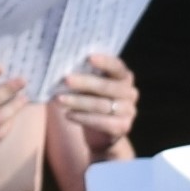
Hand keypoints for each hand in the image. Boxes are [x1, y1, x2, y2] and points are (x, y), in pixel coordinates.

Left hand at [49, 48, 140, 162]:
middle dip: (85, 82)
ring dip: (78, 101)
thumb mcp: (90, 87)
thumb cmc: (91, 100)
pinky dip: (82, 118)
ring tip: (59, 99)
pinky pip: (101, 122)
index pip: (117, 67)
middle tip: (65, 79)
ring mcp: (128, 111)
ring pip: (101, 105)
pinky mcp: (122, 127)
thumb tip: (62, 66)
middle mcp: (130, 93)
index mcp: (124, 77)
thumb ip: (84, 75)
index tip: (89, 57)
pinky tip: (67, 115)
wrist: (100, 133)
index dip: (105, 62)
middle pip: (107, 86)